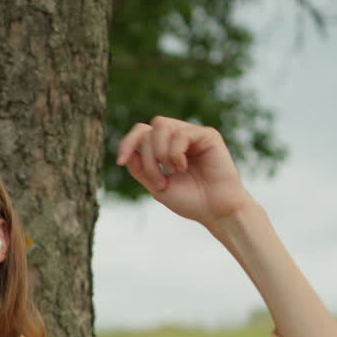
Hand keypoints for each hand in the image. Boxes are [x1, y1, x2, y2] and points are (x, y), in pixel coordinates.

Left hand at [115, 116, 253, 226]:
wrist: (216, 210)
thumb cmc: (190, 200)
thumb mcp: (157, 186)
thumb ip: (140, 169)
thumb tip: (126, 152)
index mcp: (164, 148)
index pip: (141, 132)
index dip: (127, 143)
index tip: (120, 161)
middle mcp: (177, 138)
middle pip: (148, 130)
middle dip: (147, 158)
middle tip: (160, 181)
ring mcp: (192, 134)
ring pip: (161, 125)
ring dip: (160, 153)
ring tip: (174, 172)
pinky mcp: (207, 135)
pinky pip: (181, 133)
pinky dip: (175, 153)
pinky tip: (184, 167)